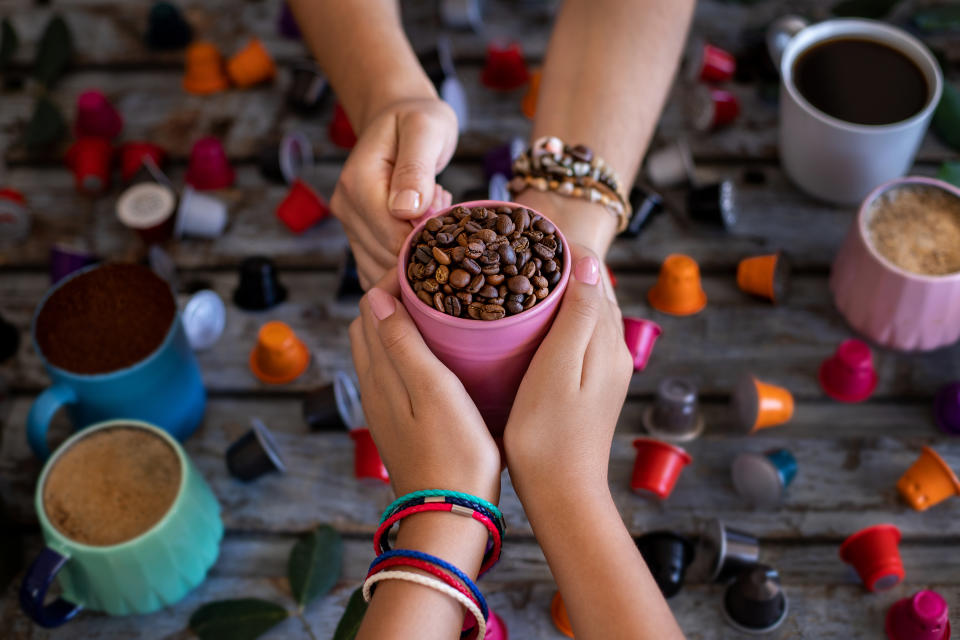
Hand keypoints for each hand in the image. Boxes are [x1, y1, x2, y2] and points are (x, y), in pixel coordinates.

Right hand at [332, 99, 457, 288]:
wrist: (398, 118)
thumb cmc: (416, 120)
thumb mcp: (425, 130)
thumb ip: (415, 168)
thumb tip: (405, 210)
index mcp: (358, 184)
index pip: (392, 239)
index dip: (426, 238)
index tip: (442, 207)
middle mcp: (346, 208)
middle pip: (388, 259)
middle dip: (422, 245)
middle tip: (438, 203)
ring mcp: (350, 225)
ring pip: (383, 270)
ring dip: (415, 254)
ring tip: (427, 211)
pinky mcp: (358, 236)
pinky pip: (379, 269)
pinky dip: (404, 261)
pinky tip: (417, 228)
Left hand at [349, 274, 500, 502]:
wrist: (451, 517)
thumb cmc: (453, 454)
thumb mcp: (434, 391)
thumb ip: (403, 343)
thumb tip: (373, 297)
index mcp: (379, 374)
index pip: (369, 309)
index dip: (391, 280)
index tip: (423, 262)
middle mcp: (373, 388)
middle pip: (368, 326)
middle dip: (390, 296)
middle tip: (429, 281)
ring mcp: (385, 407)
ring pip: (379, 349)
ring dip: (397, 322)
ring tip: (435, 308)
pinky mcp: (400, 423)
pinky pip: (392, 371)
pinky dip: (405, 348)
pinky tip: (436, 351)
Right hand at [504, 245, 632, 498]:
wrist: (561, 492)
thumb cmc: (549, 435)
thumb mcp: (559, 367)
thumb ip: (579, 315)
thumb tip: (590, 262)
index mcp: (608, 341)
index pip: (595, 275)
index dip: (566, 249)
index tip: (531, 231)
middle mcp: (613, 350)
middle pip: (595, 290)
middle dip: (566, 264)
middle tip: (522, 245)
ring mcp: (604, 369)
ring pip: (588, 311)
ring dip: (564, 288)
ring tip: (525, 271)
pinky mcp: (590, 384)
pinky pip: (581, 334)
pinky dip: (562, 315)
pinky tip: (535, 317)